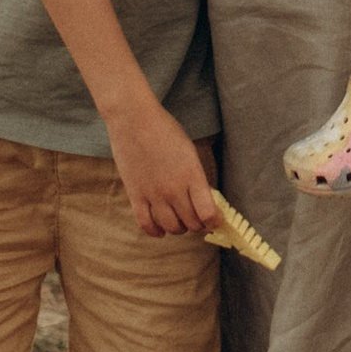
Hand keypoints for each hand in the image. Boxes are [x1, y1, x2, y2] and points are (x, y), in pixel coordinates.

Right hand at [109, 103, 225, 238]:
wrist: (134, 119)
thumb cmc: (165, 130)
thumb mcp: (190, 151)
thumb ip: (196, 177)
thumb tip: (204, 200)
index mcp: (192, 176)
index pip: (208, 213)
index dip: (215, 221)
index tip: (216, 219)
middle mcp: (174, 189)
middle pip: (191, 223)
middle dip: (199, 225)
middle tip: (199, 219)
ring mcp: (153, 194)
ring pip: (171, 227)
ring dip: (179, 229)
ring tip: (181, 222)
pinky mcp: (135, 195)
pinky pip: (146, 224)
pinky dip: (155, 232)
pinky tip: (160, 230)